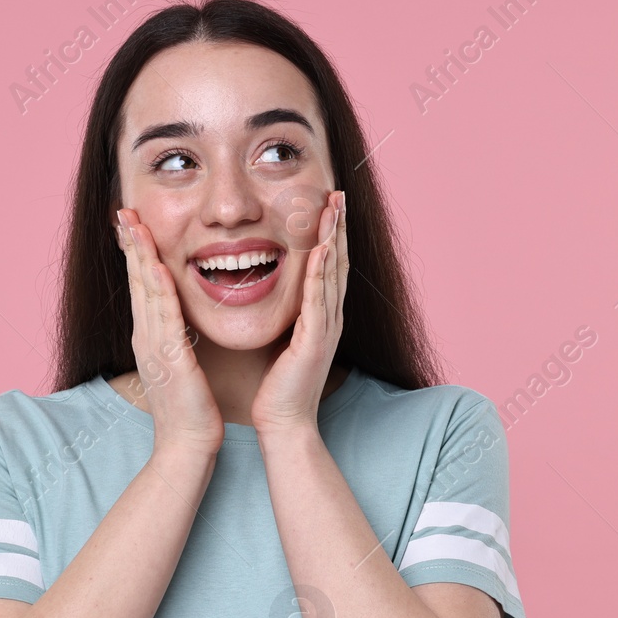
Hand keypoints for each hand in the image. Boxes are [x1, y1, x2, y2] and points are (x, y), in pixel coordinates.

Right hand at [116, 209, 226, 456]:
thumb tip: (179, 329)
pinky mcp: (168, 357)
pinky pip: (163, 315)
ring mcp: (153, 346)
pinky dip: (158, 287)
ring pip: (145, 291)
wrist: (188, 446)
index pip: (143, 288)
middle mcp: (146, 337)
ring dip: (139, 255)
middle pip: (136, 281)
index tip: (134, 225)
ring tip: (133, 224)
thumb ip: (177, 345)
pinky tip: (155, 265)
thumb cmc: (191, 412)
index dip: (138, 255)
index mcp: (151, 338)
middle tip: (124, 211)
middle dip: (131, 244)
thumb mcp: (181, 369)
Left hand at [251, 189, 347, 434]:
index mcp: (321, 318)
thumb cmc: (279, 387)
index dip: (330, 235)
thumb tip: (278, 296)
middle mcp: (329, 319)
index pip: (328, 267)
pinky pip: (318, 300)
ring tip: (334, 209)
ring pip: (332, 275)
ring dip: (334, 240)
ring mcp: (325, 329)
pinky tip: (320, 250)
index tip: (327, 205)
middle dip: (338, 227)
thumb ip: (287, 318)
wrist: (284, 422)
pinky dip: (320, 273)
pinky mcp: (314, 341)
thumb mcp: (284, 342)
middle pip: (338, 263)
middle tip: (338, 194)